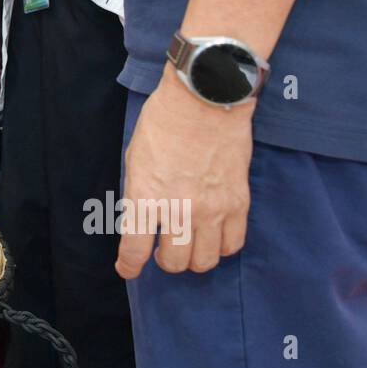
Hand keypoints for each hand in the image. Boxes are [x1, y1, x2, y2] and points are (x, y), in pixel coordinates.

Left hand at [115, 66, 253, 279]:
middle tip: (163, 249)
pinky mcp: (238, 202)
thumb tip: (142, 219)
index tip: (128, 269)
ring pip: (205, 261)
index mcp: (145, 196)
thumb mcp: (136, 158)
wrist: (205, 98)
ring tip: (190, 245)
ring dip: (194, 258)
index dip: (129, 266)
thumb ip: (140, 193)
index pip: (135, 250)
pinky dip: (222, 247)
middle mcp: (178, 209)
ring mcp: (211, 209)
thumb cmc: (164, 122)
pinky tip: (214, 236)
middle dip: (165, 261)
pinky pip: (233, 244)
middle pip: (174, 262)